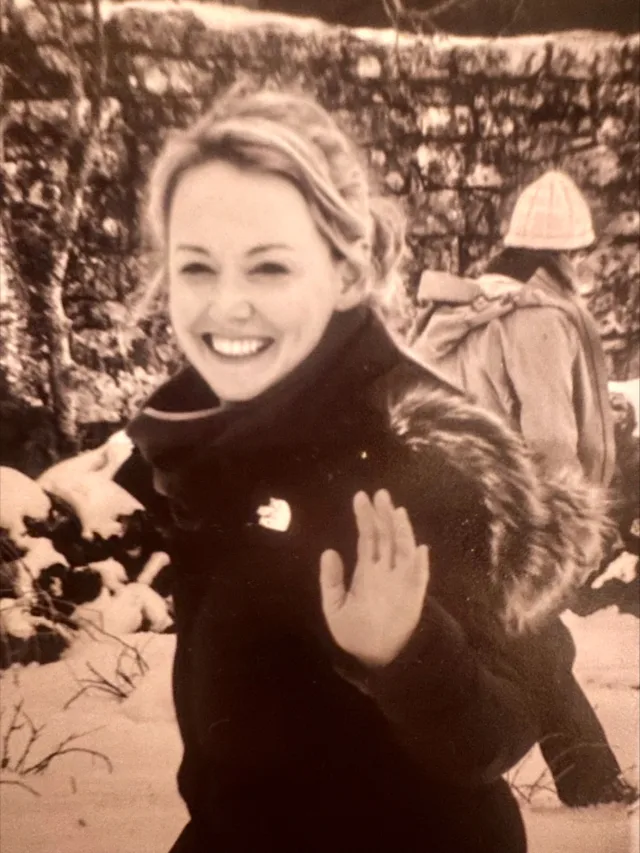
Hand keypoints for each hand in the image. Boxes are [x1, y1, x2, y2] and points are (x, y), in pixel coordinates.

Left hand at [320, 489, 429, 667]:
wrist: (376, 660)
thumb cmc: (356, 635)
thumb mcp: (334, 608)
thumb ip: (332, 580)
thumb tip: (329, 550)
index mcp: (367, 571)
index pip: (367, 538)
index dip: (364, 517)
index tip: (360, 496)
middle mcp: (385, 571)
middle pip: (385, 536)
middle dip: (383, 515)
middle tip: (380, 493)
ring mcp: (401, 581)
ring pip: (402, 549)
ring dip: (401, 530)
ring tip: (397, 511)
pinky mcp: (414, 597)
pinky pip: (419, 577)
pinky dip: (420, 564)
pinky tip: (419, 548)